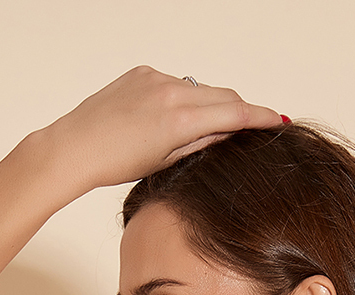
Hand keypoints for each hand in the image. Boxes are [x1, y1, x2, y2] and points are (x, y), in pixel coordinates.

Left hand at [47, 66, 284, 190]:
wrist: (75, 147)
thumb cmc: (116, 163)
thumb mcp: (166, 161)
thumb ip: (202, 141)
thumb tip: (230, 130)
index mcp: (181, 119)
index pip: (236, 112)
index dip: (262, 117)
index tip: (279, 121)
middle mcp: (172, 91)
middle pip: (223, 95)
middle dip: (239, 109)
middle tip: (250, 127)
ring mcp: (156, 77)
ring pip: (198, 88)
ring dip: (206, 105)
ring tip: (196, 130)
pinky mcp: (141, 72)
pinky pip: (174, 82)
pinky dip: (180, 97)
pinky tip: (164, 118)